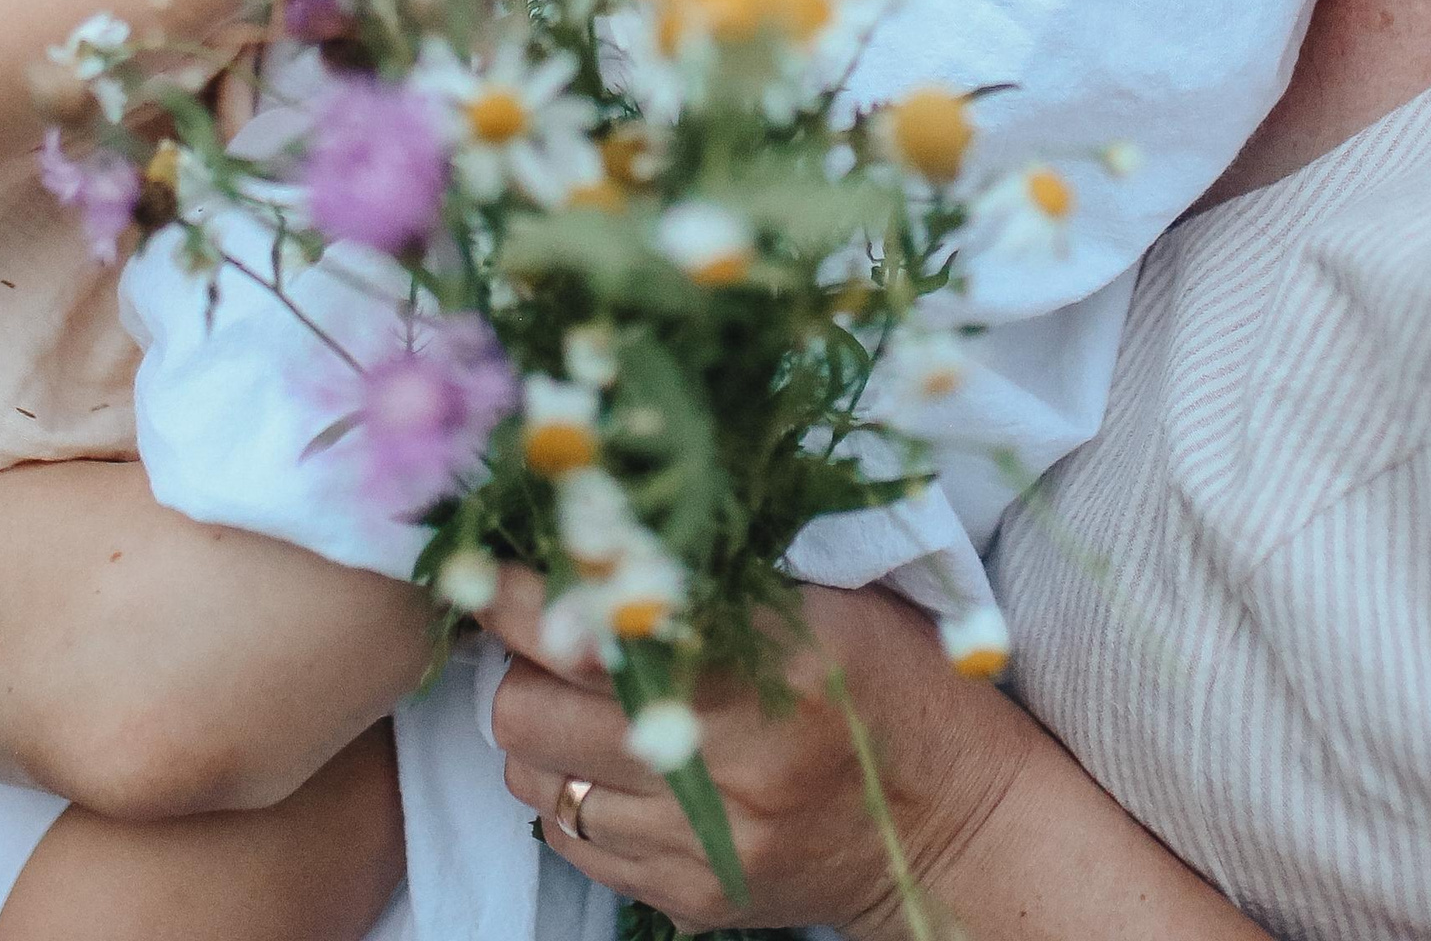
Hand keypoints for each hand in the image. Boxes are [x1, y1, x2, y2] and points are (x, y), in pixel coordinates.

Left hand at [485, 568, 1013, 937]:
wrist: (949, 823)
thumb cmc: (889, 680)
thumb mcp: (823, 600)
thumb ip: (710, 579)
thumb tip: (591, 535)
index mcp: (761, 669)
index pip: (590, 629)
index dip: (517, 593)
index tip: (481, 563)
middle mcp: (721, 764)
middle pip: (527, 711)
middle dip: (518, 663)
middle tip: (549, 630)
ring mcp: (700, 844)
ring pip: (535, 779)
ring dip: (538, 730)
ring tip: (581, 696)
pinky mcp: (688, 896)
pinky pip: (572, 839)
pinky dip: (572, 790)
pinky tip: (613, 757)